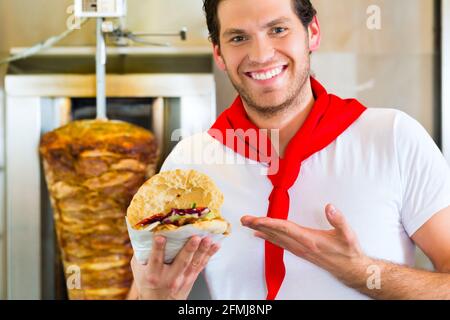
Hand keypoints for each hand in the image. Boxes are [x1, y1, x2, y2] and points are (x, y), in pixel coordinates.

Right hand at [130, 235, 219, 299]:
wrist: (158, 303)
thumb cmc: (148, 282)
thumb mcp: (139, 270)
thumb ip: (142, 253)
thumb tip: (144, 232)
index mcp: (153, 274)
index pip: (156, 260)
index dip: (158, 248)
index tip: (160, 237)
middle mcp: (169, 277)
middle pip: (181, 262)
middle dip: (189, 249)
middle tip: (195, 238)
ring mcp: (182, 279)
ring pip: (194, 263)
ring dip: (202, 250)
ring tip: (208, 239)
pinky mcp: (191, 278)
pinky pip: (201, 265)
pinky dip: (209, 255)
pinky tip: (215, 246)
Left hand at [241, 204, 370, 282]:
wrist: (350, 268)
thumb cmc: (348, 251)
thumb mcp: (347, 234)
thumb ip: (338, 219)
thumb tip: (329, 207)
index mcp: (309, 240)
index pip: (285, 229)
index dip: (270, 223)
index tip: (257, 220)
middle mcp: (301, 245)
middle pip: (276, 234)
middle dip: (258, 226)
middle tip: (244, 219)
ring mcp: (299, 249)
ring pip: (275, 239)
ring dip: (260, 231)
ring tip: (248, 224)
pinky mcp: (300, 251)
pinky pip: (280, 243)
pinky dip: (268, 238)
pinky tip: (260, 235)